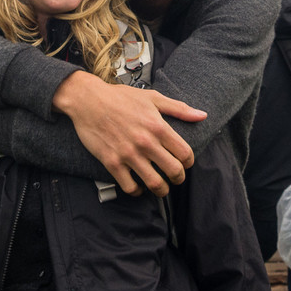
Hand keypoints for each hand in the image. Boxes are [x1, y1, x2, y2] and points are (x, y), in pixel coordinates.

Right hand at [53, 72, 206, 196]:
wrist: (89, 101)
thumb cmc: (120, 98)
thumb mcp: (152, 98)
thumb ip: (179, 109)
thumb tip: (202, 115)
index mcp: (158, 126)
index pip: (185, 153)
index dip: (189, 162)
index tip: (185, 163)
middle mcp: (145, 142)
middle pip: (174, 171)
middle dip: (178, 178)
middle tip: (176, 177)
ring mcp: (128, 154)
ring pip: (154, 183)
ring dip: (161, 190)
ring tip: (161, 188)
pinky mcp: (112, 163)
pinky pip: (129, 187)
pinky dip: (137, 192)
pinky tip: (138, 187)